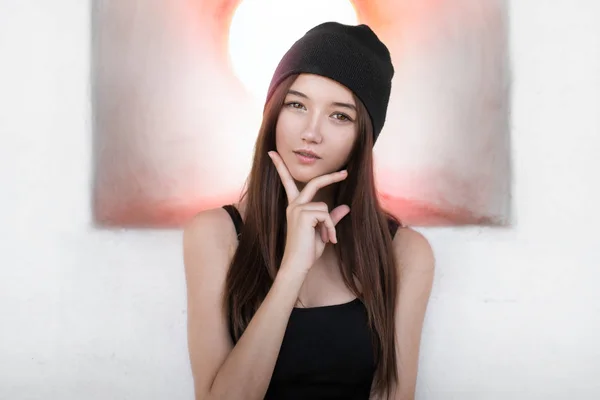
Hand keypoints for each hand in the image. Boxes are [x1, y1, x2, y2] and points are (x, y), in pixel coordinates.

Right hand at [268, 151, 350, 275]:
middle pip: (314, 183)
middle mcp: (293, 205)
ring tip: (327, 239)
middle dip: (330, 177)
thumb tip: (345, 207)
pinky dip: (330, 228)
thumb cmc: (307, 251)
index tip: (272, 152)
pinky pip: (325, 215)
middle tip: (346, 172)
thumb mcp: (323, 232)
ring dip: (330, 225)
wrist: (297, 265)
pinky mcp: (302, 214)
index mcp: (294, 207)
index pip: (287, 182)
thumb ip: (331, 218)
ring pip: (325, 207)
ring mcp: (296, 208)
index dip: (280, 167)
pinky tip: (327, 240)